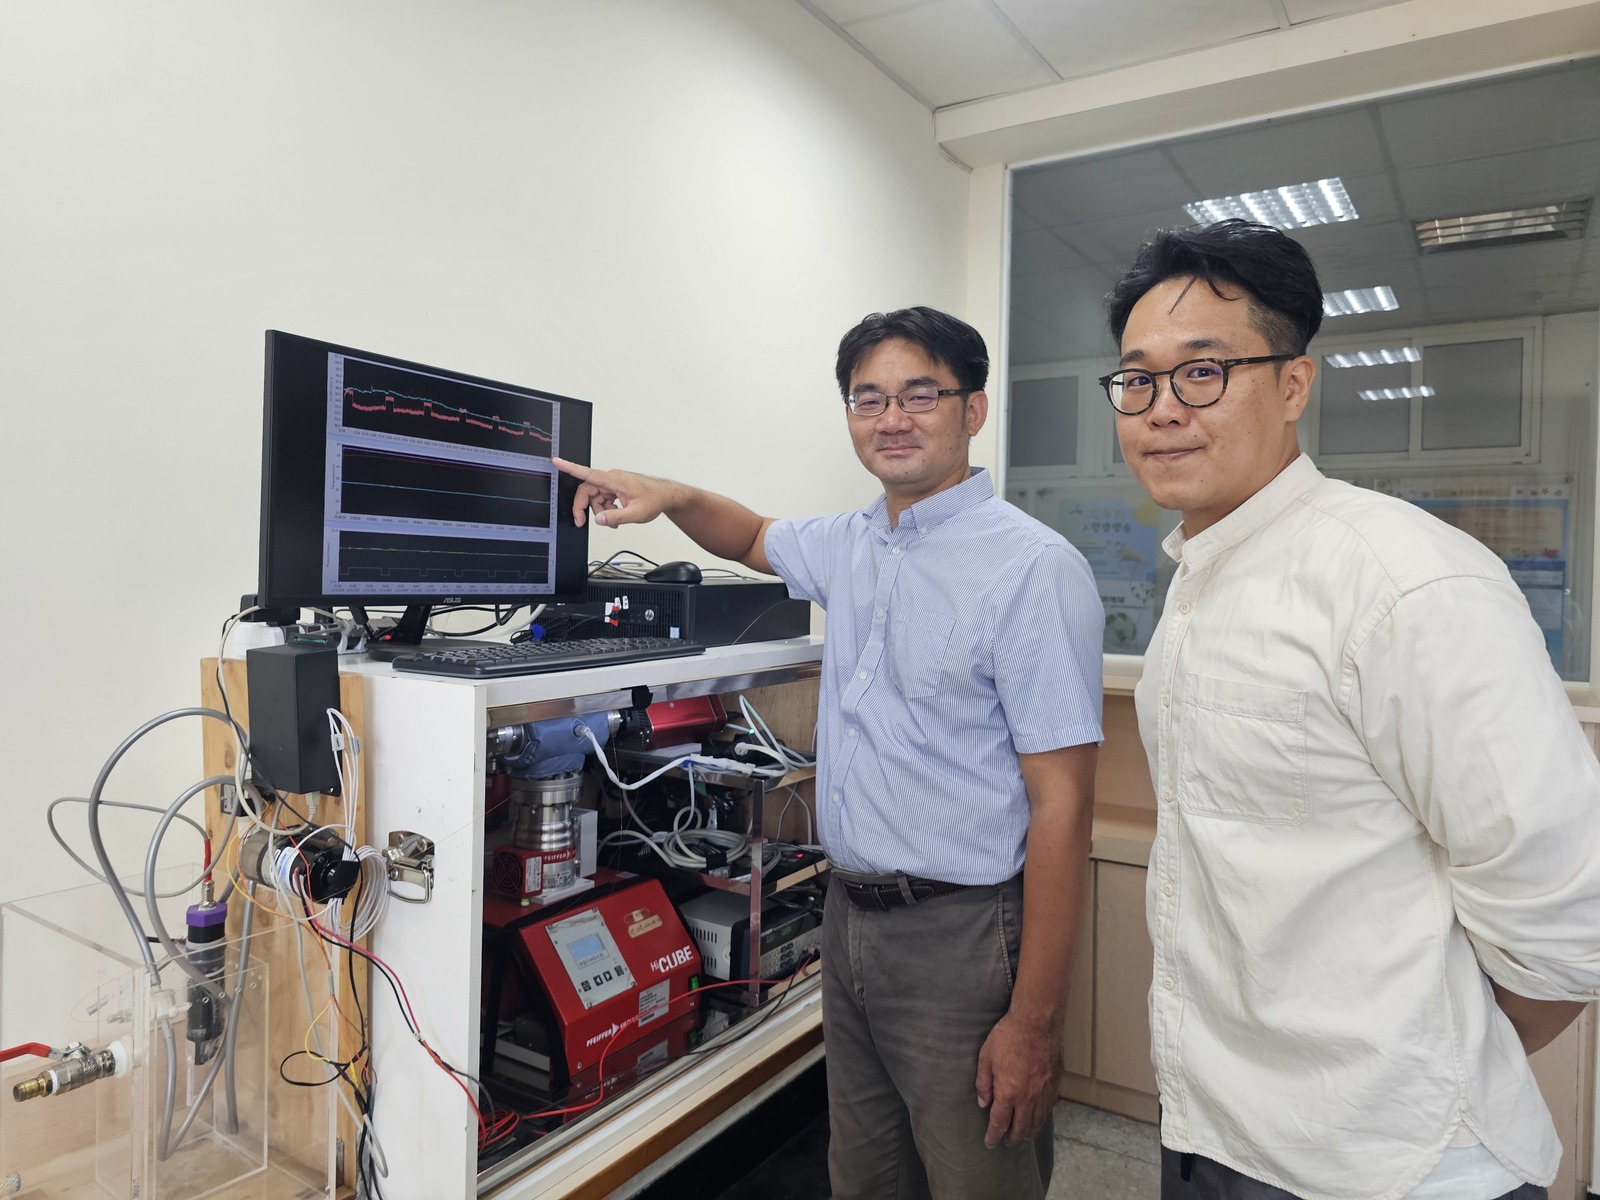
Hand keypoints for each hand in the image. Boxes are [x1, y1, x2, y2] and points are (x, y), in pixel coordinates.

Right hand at [551, 458, 676, 528]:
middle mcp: (611, 478)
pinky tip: (616, 516)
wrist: (665, 496)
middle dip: (583, 507)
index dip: (570, 467)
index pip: (588, 473)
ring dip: (600, 511)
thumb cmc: (654, 499)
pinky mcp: (615, 488)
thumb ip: (616, 517)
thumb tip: (599, 519)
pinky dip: (606, 509)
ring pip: (595, 497)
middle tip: (581, 522)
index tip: (557, 461)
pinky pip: (603, 498)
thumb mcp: (636, 514)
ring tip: (613, 521)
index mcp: (614, 479)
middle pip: (587, 490)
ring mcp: (613, 483)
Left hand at [975, 1010, 1063, 1147]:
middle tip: (1006, 1142)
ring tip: (1022, 1135)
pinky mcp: (1055, 1084)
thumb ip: (983, 1083)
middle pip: (1021, 1128)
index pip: (1000, 1123)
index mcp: (1008, 1093)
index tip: (990, 1143)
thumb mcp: (986, 1057)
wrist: (1037, 1021)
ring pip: (1037, 1121)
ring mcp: (1044, 1092)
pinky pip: (1049, 1108)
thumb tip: (982, 1103)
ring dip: (1028, 1132)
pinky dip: (1042, 1117)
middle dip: (1012, 1139)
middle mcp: (1028, 1098)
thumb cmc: (1009, 1036)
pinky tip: (1038, 1117)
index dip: (994, 1135)